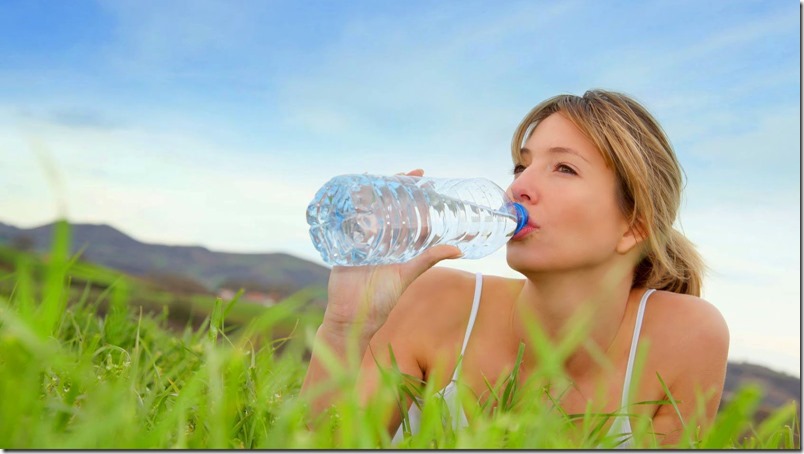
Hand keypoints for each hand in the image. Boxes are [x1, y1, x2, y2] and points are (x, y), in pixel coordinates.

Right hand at [321, 168, 460, 336]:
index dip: (418, 199)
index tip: (428, 182)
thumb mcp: (407, 276)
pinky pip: (348, 219)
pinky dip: (351, 204)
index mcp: (399, 246)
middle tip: (412, 173)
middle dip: (400, 189)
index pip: (411, 216)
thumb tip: (458, 251)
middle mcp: (382, 240)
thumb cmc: (380, 300)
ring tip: (386, 175)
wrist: (351, 316)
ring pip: (371, 210)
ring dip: (377, 192)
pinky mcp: (345, 242)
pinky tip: (355, 188)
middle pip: (391, 207)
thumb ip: (428, 260)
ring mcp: (363, 239)